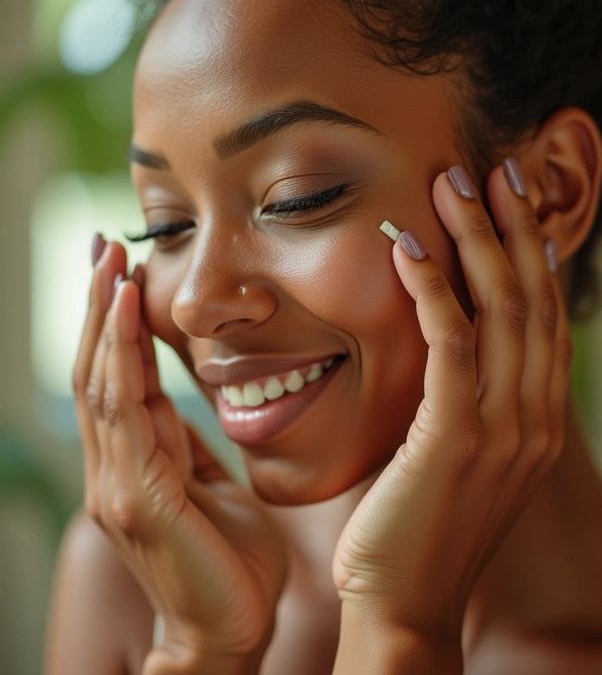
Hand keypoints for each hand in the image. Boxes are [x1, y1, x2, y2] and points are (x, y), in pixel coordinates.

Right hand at [72, 240, 285, 670]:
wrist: (231, 628)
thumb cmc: (229, 558)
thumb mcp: (210, 483)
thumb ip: (187, 445)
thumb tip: (183, 402)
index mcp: (138, 460)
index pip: (119, 378)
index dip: (116, 324)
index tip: (121, 272)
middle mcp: (115, 466)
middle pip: (97, 369)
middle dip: (98, 307)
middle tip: (105, 246)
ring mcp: (117, 482)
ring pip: (101, 383)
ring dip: (102, 319)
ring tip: (110, 262)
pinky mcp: (135, 498)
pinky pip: (123, 414)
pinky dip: (120, 358)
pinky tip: (124, 314)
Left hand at [332, 164, 570, 642]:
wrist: (405, 605)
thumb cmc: (424, 528)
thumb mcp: (468, 460)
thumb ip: (478, 404)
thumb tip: (464, 349)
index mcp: (540, 421)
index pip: (548, 319)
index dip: (536, 256)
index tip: (519, 205)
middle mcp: (536, 419)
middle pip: (533, 300)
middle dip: (515, 228)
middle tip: (495, 169)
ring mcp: (503, 428)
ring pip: (500, 309)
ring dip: (478, 239)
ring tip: (455, 183)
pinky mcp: (454, 436)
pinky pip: (449, 342)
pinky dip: (431, 288)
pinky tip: (407, 246)